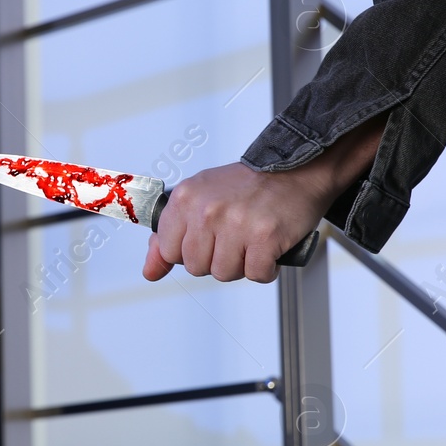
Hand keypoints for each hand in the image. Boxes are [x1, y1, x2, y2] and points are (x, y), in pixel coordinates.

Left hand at [142, 114, 385, 283]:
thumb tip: (150, 272)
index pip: (169, 250)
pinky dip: (266, 268)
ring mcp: (236, 223)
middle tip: (235, 236)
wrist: (295, 171)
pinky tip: (269, 248)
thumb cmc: (247, 188)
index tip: (208, 237)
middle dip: (217, 259)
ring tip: (252, 240)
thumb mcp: (199, 200)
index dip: (190, 251)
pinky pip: (256, 275)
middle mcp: (207, 210)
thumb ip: (168, 236)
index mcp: (186, 198)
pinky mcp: (264, 236)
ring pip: (224, 274)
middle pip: (197, 267)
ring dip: (242, 264)